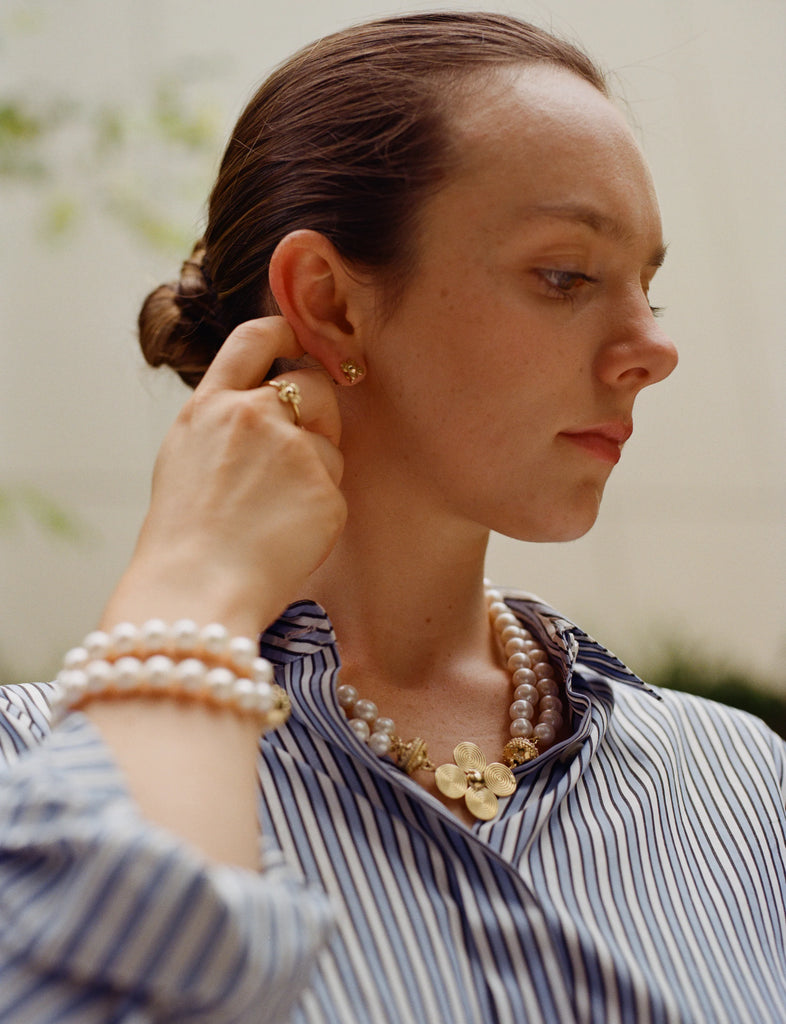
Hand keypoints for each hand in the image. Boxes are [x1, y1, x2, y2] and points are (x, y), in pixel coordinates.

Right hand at [102, 317, 346, 635]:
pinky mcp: (324, 490)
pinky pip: (336, 490)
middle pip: (312, 385)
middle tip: (296, 457)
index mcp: (211, 406)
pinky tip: (288, 537)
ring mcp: (293, 451)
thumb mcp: (185, 457)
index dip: (285, 330)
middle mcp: (253, 416)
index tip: (299, 339)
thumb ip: (224, 422)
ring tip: (276, 513)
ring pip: (329, 443)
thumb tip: (262, 401)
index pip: (256, 336)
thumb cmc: (183, 537)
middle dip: (316, 412)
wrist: (195, 590)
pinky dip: (321, 513)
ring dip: (317, 469)